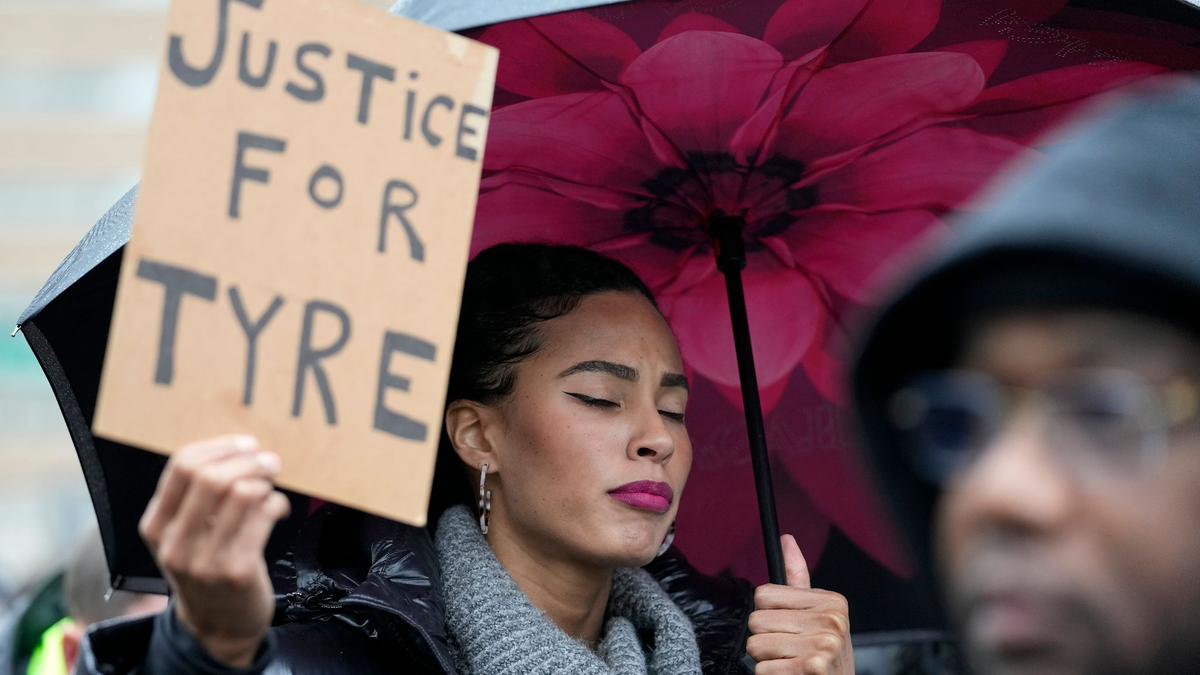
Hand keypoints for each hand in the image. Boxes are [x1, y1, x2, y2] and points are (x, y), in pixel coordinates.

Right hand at [138, 435, 289, 666]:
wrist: (218, 624)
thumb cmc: (207, 566)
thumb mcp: (185, 534)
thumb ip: (194, 498)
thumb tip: (235, 447)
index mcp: (155, 526)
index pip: (180, 466)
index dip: (219, 446)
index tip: (245, 443)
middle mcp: (174, 542)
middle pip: (210, 476)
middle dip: (248, 459)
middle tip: (270, 460)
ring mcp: (204, 559)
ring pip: (241, 492)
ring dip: (265, 480)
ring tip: (271, 486)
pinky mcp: (236, 570)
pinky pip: (263, 515)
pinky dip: (277, 503)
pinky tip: (278, 510)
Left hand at [746, 535, 852, 673]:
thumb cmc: (823, 657)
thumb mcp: (816, 615)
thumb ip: (797, 579)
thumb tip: (786, 540)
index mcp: (831, 601)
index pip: (763, 595)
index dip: (768, 614)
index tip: (789, 627)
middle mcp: (832, 621)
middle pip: (756, 620)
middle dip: (765, 640)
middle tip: (790, 651)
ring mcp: (825, 645)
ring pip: (755, 645)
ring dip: (767, 660)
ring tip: (790, 664)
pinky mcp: (813, 668)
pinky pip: (762, 669)